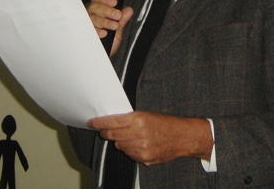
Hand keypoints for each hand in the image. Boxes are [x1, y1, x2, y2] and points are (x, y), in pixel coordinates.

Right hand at [86, 0, 133, 55]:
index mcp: (98, 9)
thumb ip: (122, 19)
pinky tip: (104, 33)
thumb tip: (129, 10)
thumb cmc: (109, 40)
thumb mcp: (118, 29)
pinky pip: (88, 30)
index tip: (114, 2)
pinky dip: (97, 31)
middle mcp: (91, 14)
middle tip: (117, 15)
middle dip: (107, 10)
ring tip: (114, 25)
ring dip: (104, 21)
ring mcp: (87, 24)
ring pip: (92, 18)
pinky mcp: (85, 34)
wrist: (105, 55)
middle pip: (95, 7)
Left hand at [88, 111, 212, 165]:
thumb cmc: (165, 123)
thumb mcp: (147, 115)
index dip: (99, 122)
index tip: (91, 123)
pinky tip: (139, 145)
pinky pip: (129, 155)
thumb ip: (130, 119)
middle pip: (112, 135)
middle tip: (105, 131)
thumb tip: (112, 123)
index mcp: (138, 119)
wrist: (182, 136)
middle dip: (106, 133)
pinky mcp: (144, 158)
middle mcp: (138, 134)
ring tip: (131, 137)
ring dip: (121, 141)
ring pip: (120, 146)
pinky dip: (130, 150)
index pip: (111, 122)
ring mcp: (141, 148)